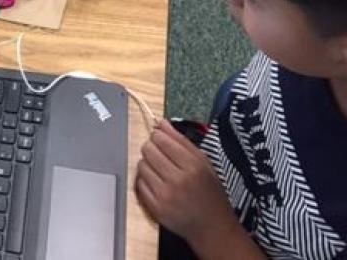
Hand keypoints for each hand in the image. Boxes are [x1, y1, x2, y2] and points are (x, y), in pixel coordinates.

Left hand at [136, 121, 236, 248]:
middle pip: (148, 150)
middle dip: (152, 148)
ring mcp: (165, 195)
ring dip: (148, 164)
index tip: (161, 139)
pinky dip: (145, 180)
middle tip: (161, 155)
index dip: (158, 136)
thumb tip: (161, 123)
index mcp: (193, 166)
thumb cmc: (210, 193)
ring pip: (141, 165)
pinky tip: (157, 183)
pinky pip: (139, 183)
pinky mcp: (155, 208)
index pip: (162, 140)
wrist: (213, 228)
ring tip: (161, 171)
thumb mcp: (204, 163)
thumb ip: (182, 141)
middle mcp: (178, 180)